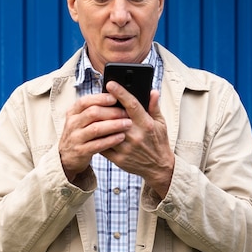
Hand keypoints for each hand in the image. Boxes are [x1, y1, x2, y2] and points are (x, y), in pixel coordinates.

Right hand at [58, 93, 131, 181]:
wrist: (67, 157)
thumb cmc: (79, 134)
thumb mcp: (80, 119)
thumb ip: (92, 109)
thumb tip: (112, 96)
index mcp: (73, 112)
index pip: (85, 101)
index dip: (101, 98)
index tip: (115, 97)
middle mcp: (73, 124)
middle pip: (92, 113)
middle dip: (112, 112)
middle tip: (125, 113)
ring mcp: (76, 138)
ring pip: (96, 129)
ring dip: (114, 125)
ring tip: (127, 124)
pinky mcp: (81, 151)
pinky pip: (98, 144)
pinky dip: (111, 140)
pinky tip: (121, 137)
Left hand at [101, 81, 174, 197]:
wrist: (158, 168)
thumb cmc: (158, 142)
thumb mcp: (161, 123)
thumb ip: (154, 106)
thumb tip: (152, 91)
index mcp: (146, 124)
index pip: (132, 105)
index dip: (120, 93)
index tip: (110, 83)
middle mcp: (135, 135)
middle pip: (114, 117)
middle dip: (104, 106)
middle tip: (96, 97)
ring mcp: (126, 148)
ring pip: (105, 131)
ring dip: (98, 121)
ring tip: (91, 112)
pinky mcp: (118, 159)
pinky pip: (102, 145)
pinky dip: (97, 136)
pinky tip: (93, 129)